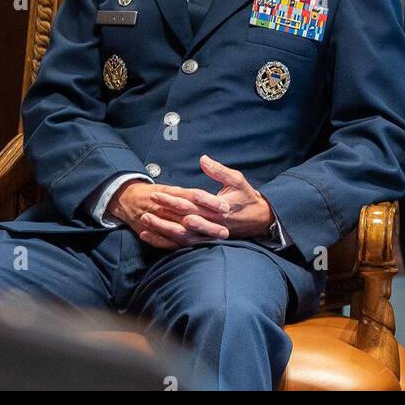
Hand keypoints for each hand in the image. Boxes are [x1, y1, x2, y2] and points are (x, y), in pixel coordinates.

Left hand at [123, 157, 274, 249]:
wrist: (259, 220)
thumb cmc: (247, 197)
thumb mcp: (237, 180)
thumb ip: (219, 170)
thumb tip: (203, 159)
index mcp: (219, 207)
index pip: (192, 202)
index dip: (173, 198)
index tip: (158, 192)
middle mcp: (213, 222)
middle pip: (183, 218)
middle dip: (164, 212)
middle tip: (147, 205)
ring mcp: (208, 234)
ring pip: (181, 235)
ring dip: (162, 229)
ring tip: (145, 221)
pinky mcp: (205, 241)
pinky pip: (183, 245)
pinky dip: (166, 242)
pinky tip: (151, 237)